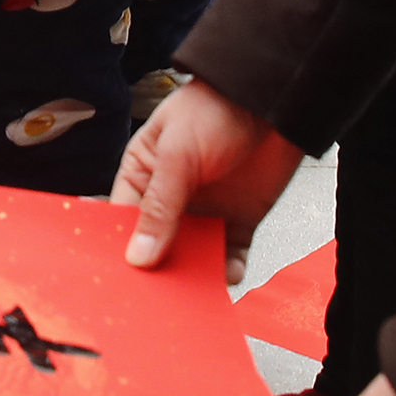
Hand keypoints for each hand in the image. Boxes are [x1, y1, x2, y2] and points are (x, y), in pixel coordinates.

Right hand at [114, 76, 303, 281]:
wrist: (274, 99)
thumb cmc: (215, 108)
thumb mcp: (177, 154)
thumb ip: (159, 205)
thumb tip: (137, 255)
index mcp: (144, 173)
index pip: (124, 219)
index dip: (122, 247)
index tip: (122, 279)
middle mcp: (173, 197)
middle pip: (157, 244)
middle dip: (159, 269)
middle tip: (159, 297)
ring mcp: (207, 210)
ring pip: (193, 255)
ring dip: (194, 274)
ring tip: (194, 292)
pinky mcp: (239, 220)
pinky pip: (231, 254)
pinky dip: (230, 268)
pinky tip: (229, 273)